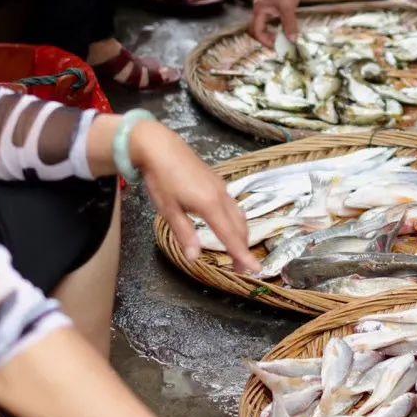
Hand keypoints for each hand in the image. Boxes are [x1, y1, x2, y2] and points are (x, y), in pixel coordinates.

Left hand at [132, 119, 258, 274]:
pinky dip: (236, 221)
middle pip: (239, 227)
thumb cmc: (161, 179)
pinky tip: (229, 225)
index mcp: (209, 205)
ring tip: (238, 250)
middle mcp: (221, 196)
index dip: (243, 255)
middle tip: (242, 269)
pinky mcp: (217, 181)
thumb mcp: (169, 210)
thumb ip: (184, 234)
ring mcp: (221, 187)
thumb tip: (194, 257)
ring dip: (241, 234)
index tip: (256, 270)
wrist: (160, 146)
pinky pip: (233, 205)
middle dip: (243, 248)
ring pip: (239, 215)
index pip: (230, 236)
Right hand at [250, 0, 301, 45]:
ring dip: (272, 31)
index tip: (277, 47)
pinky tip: (285, 27)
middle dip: (267, 38)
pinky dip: (276, 24)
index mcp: (259, 9)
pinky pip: (270, 18)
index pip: (257, 31)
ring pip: (264, 23)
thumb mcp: (289, 8)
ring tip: (283, 38)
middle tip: (279, 44)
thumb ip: (289, 25)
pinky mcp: (271, 2)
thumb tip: (292, 40)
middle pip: (258, 28)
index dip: (265, 41)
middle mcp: (259, 7)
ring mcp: (264, 4)